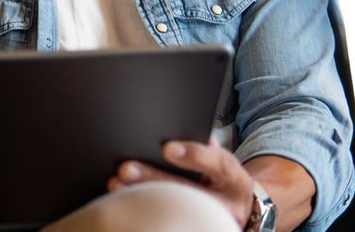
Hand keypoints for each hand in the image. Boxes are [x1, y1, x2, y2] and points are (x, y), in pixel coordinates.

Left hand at [107, 137, 254, 226]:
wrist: (237, 208)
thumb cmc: (222, 178)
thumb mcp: (222, 161)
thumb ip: (205, 147)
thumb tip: (188, 133)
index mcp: (233, 180)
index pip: (220, 165)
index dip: (194, 155)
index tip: (167, 148)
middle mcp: (224, 204)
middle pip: (188, 192)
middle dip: (154, 179)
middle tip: (127, 169)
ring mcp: (208, 219)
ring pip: (175, 210)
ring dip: (142, 196)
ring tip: (117, 184)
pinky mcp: (191, 225)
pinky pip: (168, 219)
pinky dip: (142, 208)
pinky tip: (121, 199)